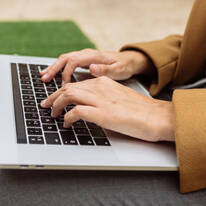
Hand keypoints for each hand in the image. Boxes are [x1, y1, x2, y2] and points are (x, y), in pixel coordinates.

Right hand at [40, 48, 153, 84]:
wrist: (129, 60)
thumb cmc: (124, 66)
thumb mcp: (118, 70)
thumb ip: (105, 69)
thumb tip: (91, 68)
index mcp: (93, 56)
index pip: (74, 62)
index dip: (67, 73)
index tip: (64, 86)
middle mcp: (86, 54)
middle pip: (65, 58)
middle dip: (54, 68)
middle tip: (44, 79)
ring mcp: (83, 56)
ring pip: (64, 59)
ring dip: (53, 68)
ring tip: (43, 77)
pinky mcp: (83, 60)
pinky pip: (67, 62)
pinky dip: (58, 68)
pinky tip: (51, 74)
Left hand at [41, 76, 173, 141]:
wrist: (159, 117)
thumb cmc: (142, 112)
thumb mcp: (118, 98)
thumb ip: (102, 98)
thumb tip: (87, 108)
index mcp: (104, 82)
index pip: (75, 83)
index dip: (61, 91)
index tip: (54, 98)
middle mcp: (101, 87)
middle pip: (68, 87)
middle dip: (53, 97)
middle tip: (46, 106)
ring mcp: (101, 100)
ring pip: (69, 95)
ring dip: (56, 105)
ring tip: (53, 114)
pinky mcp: (104, 114)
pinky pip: (76, 112)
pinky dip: (67, 117)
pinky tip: (66, 123)